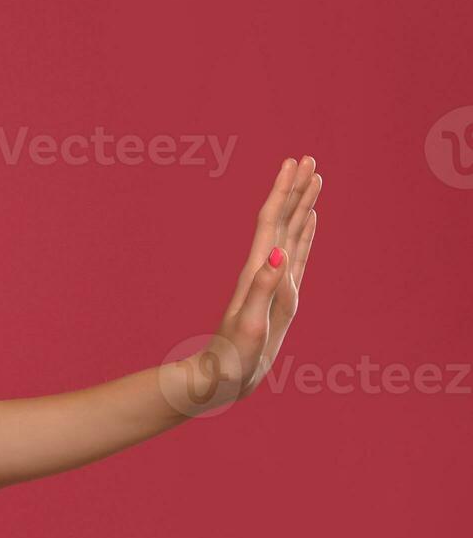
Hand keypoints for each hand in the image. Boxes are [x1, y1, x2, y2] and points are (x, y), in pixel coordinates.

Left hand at [193, 155, 320, 407]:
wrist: (221, 378)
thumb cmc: (232, 357)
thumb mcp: (249, 324)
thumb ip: (262, 288)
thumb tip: (277, 252)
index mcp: (257, 271)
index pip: (271, 220)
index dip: (283, 191)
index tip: (294, 162)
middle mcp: (264, 269)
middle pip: (283, 219)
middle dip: (296, 189)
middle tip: (310, 158)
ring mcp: (274, 280)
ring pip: (292, 232)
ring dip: (303, 205)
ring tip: (315, 180)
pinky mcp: (282, 294)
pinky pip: (297, 255)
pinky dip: (305, 234)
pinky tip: (310, 222)